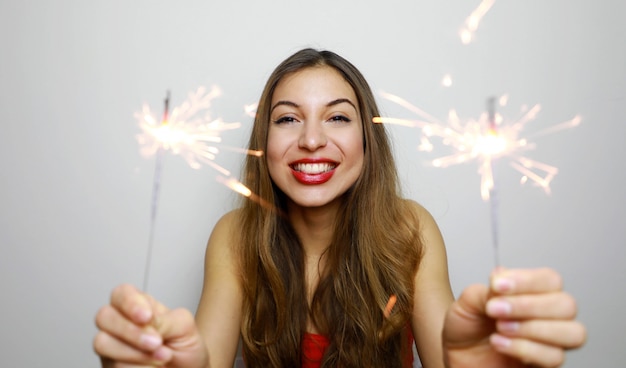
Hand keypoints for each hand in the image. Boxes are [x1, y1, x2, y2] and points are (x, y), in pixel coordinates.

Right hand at [93, 284, 207, 367]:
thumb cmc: (184, 346)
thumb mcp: (183, 327)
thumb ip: (164, 320)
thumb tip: (146, 323)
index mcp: (139, 306)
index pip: (121, 293)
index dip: (130, 303)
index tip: (147, 317)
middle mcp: (120, 323)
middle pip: (104, 317)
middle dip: (131, 331)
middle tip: (157, 342)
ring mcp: (112, 346)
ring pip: (103, 343)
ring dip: (135, 353)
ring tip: (163, 358)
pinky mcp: (111, 366)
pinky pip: (112, 366)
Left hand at [442, 268, 585, 367]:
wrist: (457, 358)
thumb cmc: (467, 329)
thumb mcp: (467, 303)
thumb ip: (486, 291)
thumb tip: (502, 277)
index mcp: (532, 293)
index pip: (550, 279)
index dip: (527, 280)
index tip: (497, 285)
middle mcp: (546, 316)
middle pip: (567, 304)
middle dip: (528, 305)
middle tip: (495, 309)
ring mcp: (549, 342)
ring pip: (573, 333)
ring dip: (532, 327)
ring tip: (500, 327)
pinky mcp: (545, 365)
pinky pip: (554, 357)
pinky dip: (524, 348)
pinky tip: (499, 343)